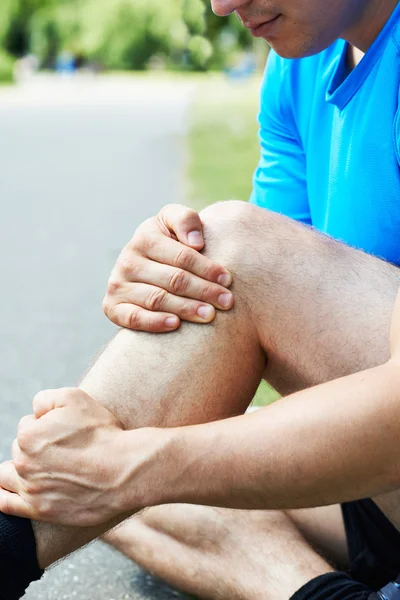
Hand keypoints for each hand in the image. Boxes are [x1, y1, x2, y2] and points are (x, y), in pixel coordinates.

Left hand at [0, 388, 135, 525]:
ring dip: (19, 468)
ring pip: (7, 474)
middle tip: (62, 448)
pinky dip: (6, 494)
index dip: (47, 424)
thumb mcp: (75, 398)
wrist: (123, 470)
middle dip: (36, 446)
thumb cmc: (102, 433)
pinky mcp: (39, 510)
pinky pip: (6, 504)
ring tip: (40, 467)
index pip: (28, 424)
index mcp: (28, 435)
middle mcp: (23, 463)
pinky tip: (16, 487)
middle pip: (20, 449)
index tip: (66, 430)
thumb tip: (35, 412)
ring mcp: (30, 489)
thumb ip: (45, 399)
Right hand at [103, 204, 233, 331]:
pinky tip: (175, 324)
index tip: (227, 279)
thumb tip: (196, 243)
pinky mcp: (113, 307)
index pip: (182, 256)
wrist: (145, 266)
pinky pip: (133, 318)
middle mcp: (127, 261)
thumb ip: (186, 220)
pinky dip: (154, 322)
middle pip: (173, 280)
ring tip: (209, 315)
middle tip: (226, 302)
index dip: (207, 268)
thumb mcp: (174, 223)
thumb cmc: (170, 243)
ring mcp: (118, 285)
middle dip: (203, 291)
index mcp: (144, 237)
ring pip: (157, 299)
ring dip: (186, 309)